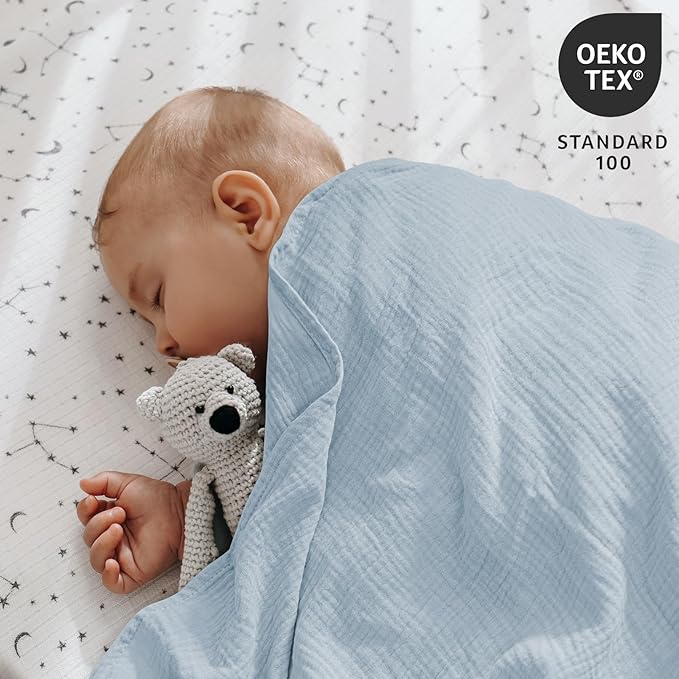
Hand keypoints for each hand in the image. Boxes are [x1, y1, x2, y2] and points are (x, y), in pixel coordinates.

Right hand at [76, 471, 188, 593]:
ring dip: (101, 544)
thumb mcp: (128, 483)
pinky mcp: (133, 573)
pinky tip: (112, 562)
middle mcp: (113, 538)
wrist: (179, 512)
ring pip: (96, 560)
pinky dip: (108, 576)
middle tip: (120, 513)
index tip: (94, 501)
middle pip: (89, 538)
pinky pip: (112, 583)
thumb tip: (82, 484)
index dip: (85, 511)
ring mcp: (122, 557)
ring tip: (118, 529)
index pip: (86, 520)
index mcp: (109, 518)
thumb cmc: (157, 498)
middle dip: (99, 524)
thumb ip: (104, 482)